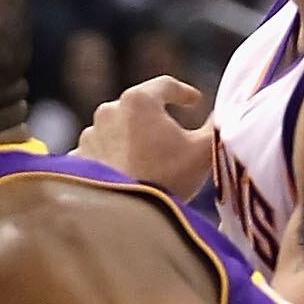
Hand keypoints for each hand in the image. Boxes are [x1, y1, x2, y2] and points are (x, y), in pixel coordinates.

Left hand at [78, 75, 213, 199]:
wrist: (128, 218)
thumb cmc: (168, 179)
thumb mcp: (204, 149)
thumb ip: (217, 125)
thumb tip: (225, 113)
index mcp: (139, 101)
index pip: (166, 85)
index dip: (184, 92)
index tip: (195, 101)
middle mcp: (108, 110)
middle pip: (139, 107)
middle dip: (156, 116)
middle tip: (173, 133)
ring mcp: (89, 135)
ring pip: (117, 129)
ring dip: (131, 138)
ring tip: (148, 158)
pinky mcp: (78, 159)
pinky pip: (99, 152)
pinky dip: (111, 158)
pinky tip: (124, 170)